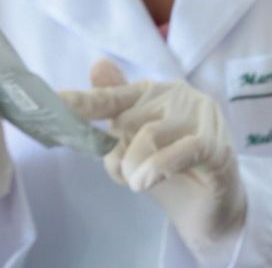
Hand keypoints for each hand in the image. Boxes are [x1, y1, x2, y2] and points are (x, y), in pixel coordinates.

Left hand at [61, 60, 245, 262]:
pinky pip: (182, 151)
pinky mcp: (218, 146)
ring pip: (149, 137)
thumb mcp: (134, 144)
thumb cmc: (168, 169)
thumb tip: (98, 65)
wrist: (209, 207)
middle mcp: (180, 96)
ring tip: (141, 184)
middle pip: (127, 123)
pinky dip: (158, 168)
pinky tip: (148, 182)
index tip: (53, 101)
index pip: (112, 97)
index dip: (82, 101)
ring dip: (135, 170)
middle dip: (118, 157)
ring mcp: (203, 118)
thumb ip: (117, 112)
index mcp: (156, 92)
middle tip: (129, 176)